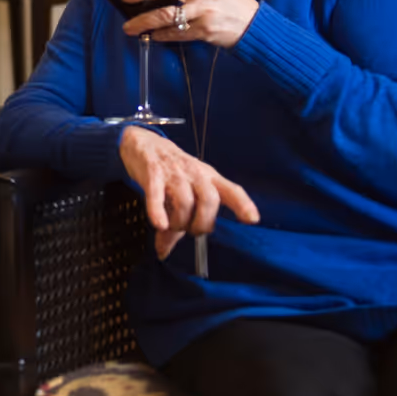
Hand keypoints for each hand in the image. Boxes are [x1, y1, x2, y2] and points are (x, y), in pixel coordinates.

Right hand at [119, 126, 259, 259]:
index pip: (232, 190)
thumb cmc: (170, 170)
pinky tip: (159, 224)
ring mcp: (174, 174)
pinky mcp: (152, 174)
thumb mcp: (182, 190)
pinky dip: (158, 211)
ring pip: (184, 201)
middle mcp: (195, 174)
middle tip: (191, 231)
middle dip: (202, 223)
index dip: (243, 204)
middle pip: (209, 200)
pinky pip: (156, 195)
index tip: (252, 220)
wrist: (144, 142)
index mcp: (208, 177)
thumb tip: (163, 253)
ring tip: (169, 227)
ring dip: (178, 222)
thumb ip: (179, 221)